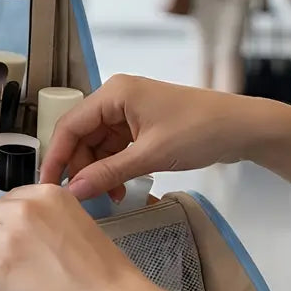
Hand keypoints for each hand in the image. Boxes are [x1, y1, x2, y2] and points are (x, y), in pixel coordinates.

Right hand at [40, 74, 252, 201]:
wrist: (241, 128)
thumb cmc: (200, 130)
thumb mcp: (150, 155)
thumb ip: (108, 173)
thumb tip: (74, 190)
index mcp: (115, 93)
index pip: (70, 125)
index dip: (57, 157)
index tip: (49, 186)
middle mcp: (118, 97)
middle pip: (82, 136)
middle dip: (82, 168)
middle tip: (85, 198)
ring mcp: (130, 111)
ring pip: (99, 145)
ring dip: (100, 171)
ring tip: (110, 196)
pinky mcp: (142, 125)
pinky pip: (116, 148)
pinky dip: (115, 168)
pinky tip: (121, 188)